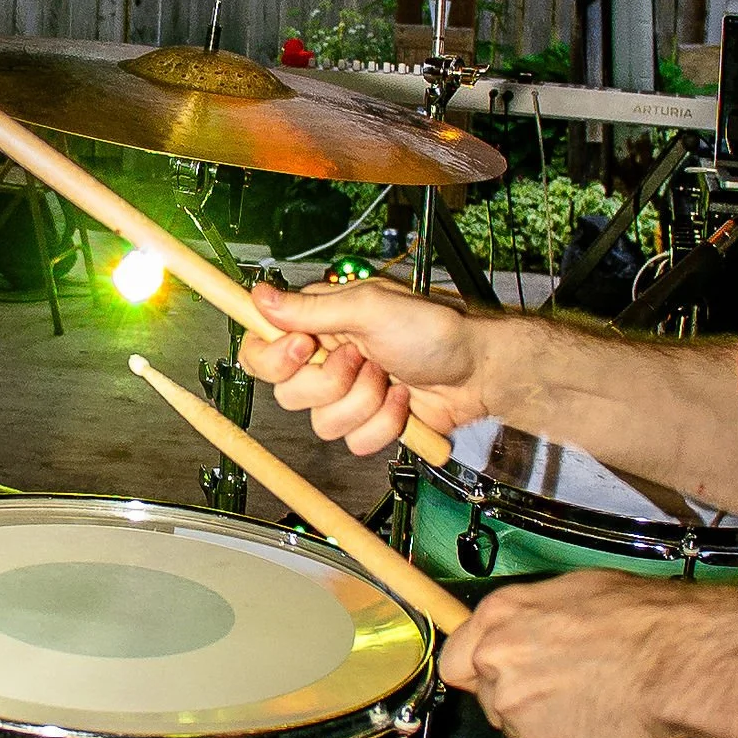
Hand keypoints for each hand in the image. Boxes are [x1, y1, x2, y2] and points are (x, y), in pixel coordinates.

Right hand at [238, 277, 503, 458]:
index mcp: (319, 325)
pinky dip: (383, 424)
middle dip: (333, 382)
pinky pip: (353, 442)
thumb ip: (311, 308)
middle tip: (364, 358)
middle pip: (289, 393)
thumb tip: (260, 295)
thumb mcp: (370, 308)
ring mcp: (347, 394)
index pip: (262, 349)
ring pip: (322, 423)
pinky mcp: (367, 422)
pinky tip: (402, 399)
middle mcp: (327, 360)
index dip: (275, 358)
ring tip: (390, 378)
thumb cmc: (434, 330)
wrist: (477, 372)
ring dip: (364, 402)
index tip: (306, 348)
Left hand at [444, 570, 703, 737]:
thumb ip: (536, 618)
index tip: (497, 676)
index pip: (455, 657)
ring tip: (593, 701)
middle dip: (518, 697)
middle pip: (486, 695)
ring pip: (517, 726)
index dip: (479, 670)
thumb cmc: (643, 618)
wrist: (679, 659)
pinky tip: (602, 722)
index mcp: (501, 615)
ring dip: (545, 722)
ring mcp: (515, 706)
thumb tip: (532, 629)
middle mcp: (496, 659)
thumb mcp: (577, 592)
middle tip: (564, 689)